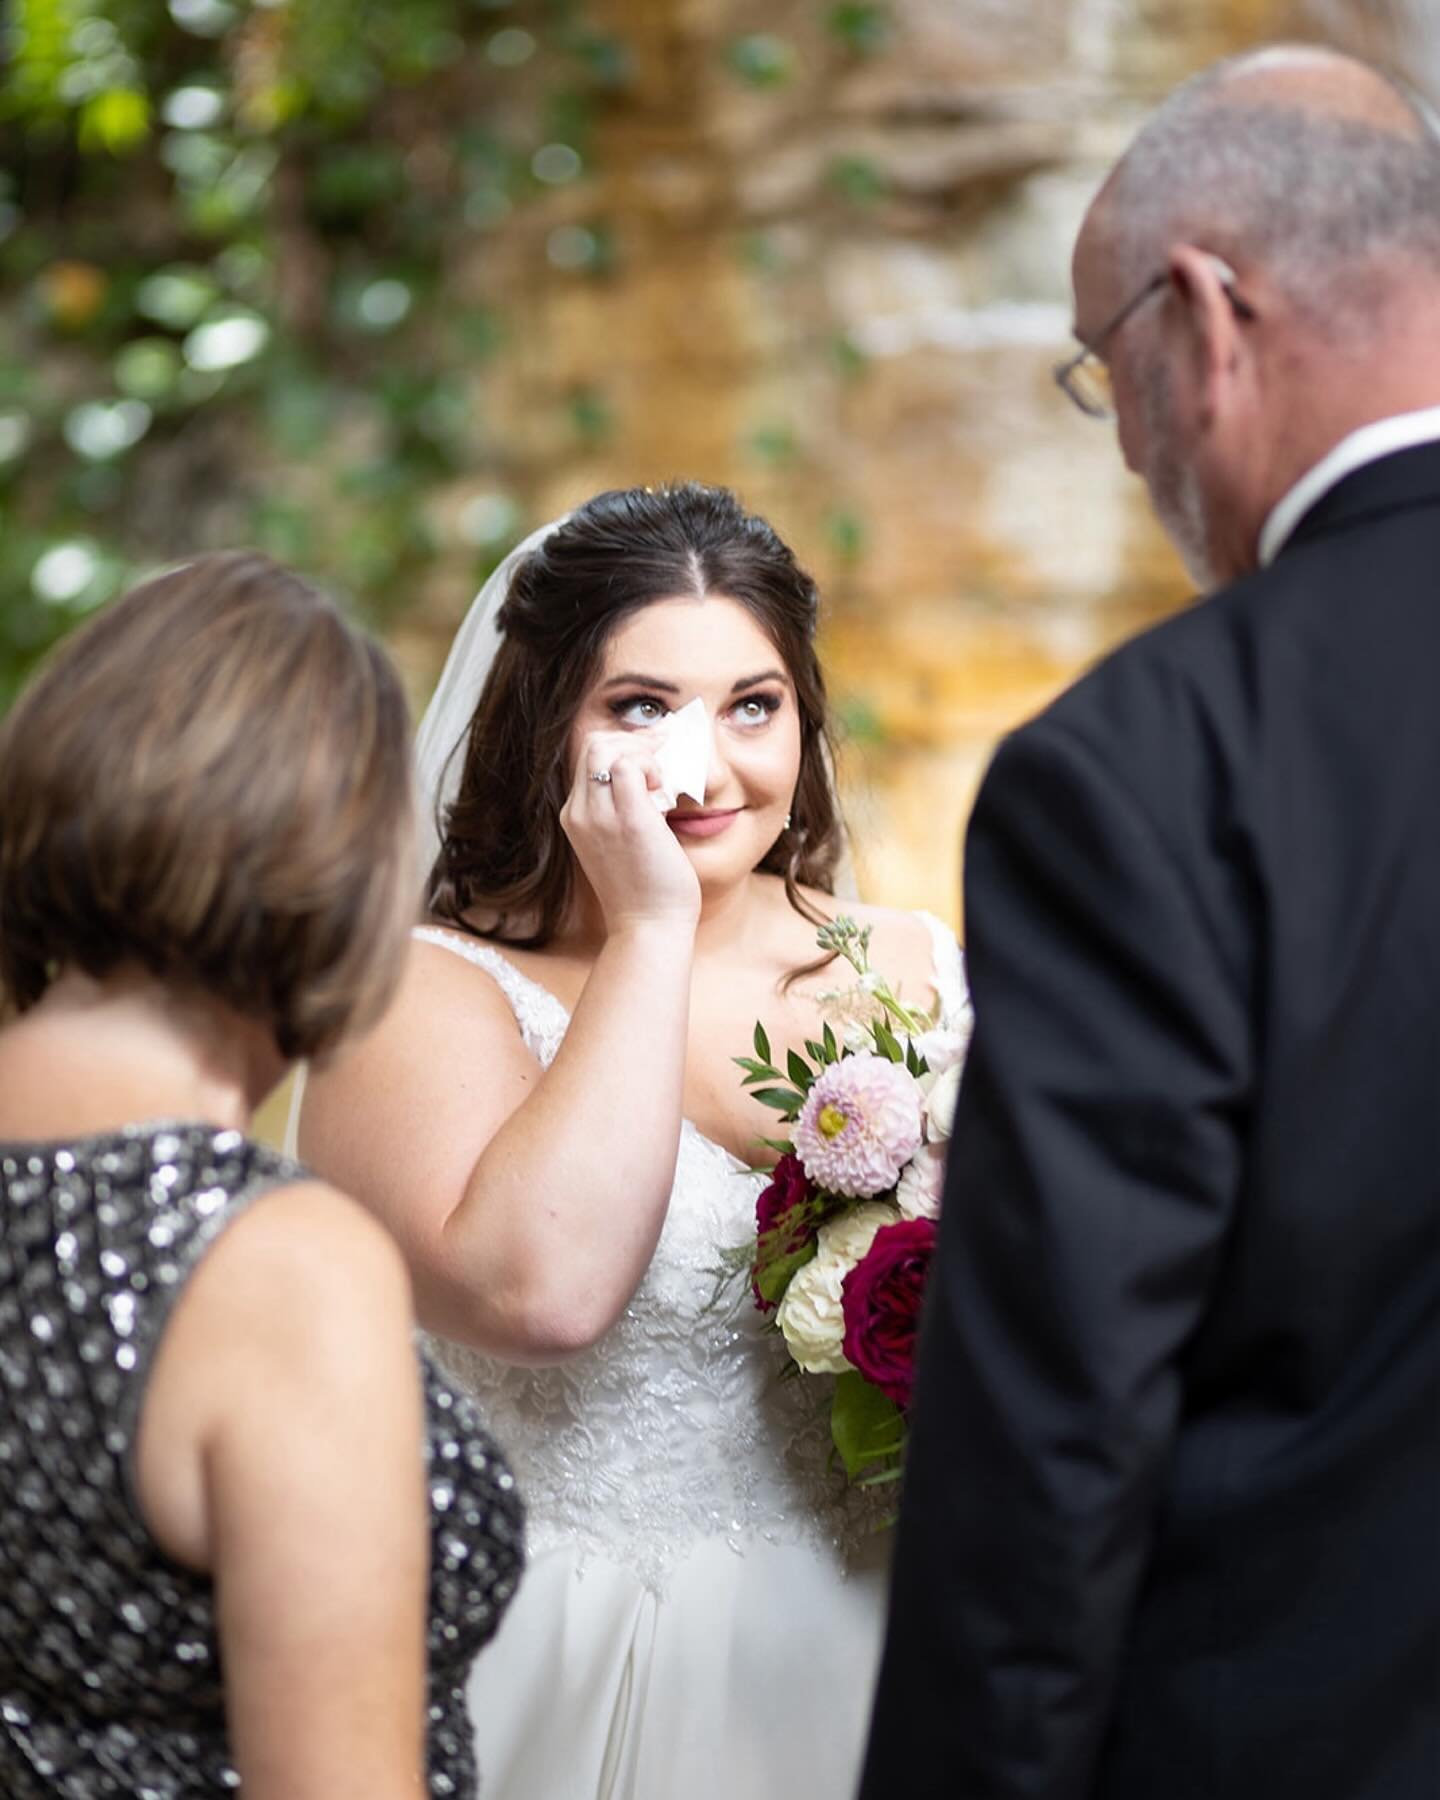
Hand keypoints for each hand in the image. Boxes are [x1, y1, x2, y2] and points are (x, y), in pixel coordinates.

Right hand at [560, 731, 700, 933]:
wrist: (647, 928)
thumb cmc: (644, 890)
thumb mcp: (619, 845)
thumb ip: (622, 811)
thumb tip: (650, 780)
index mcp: (575, 816)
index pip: (590, 757)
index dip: (623, 749)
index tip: (653, 759)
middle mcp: (580, 812)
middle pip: (594, 745)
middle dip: (633, 742)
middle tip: (663, 760)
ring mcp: (599, 815)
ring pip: (606, 748)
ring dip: (642, 753)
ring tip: (662, 781)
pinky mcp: (628, 819)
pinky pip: (629, 765)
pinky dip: (651, 766)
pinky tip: (664, 791)